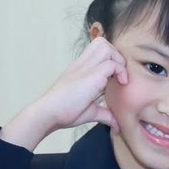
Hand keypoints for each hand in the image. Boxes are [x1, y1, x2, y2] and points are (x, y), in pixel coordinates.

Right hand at [0, 37, 127, 149]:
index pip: (97, 49)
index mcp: (81, 69)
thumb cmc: (65, 112)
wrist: (48, 113)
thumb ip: (105, 114)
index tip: (115, 76)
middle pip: (102, 43)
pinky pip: (111, 64)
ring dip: (118, 61)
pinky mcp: (90, 76)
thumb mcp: (90, 111)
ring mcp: (85, 68)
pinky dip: (120, 71)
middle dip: (116, 55)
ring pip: (106, 47)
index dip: (110, 57)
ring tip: (120, 78)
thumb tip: (117, 125)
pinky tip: (121, 85)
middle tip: (119, 74)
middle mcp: (82, 64)